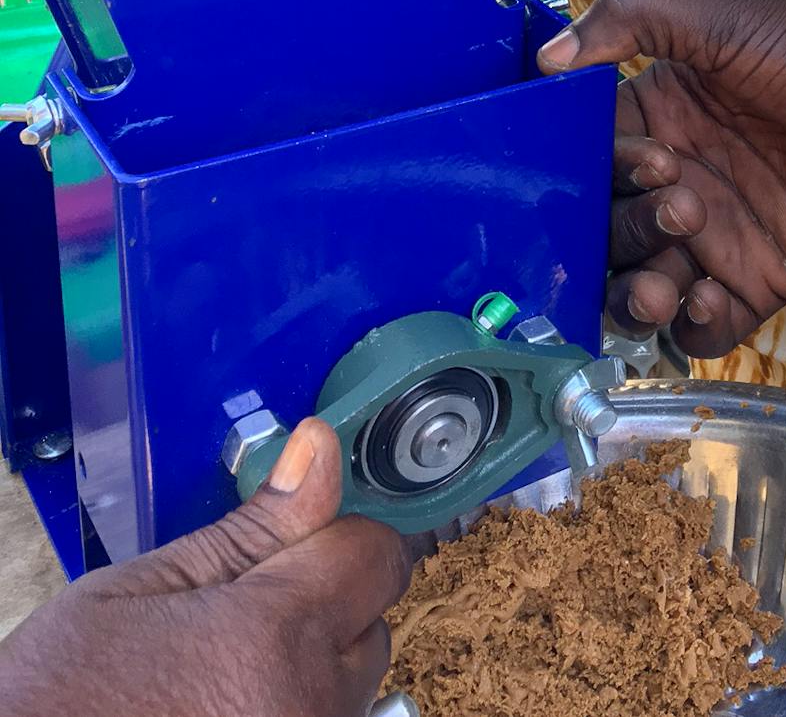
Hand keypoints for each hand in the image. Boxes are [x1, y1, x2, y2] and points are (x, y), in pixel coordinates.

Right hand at [0, 419, 410, 716]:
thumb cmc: (56, 696)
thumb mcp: (139, 589)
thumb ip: (248, 527)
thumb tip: (320, 449)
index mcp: (276, 638)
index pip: (375, 554)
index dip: (337, 531)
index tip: (301, 529)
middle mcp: (309, 707)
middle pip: (369, 624)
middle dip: (324, 602)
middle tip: (242, 609)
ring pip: (347, 686)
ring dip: (310, 666)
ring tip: (221, 669)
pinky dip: (292, 709)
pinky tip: (224, 707)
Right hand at [537, 0, 785, 358]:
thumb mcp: (723, 14)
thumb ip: (632, 17)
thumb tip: (546, 57)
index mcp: (662, 110)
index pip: (588, 153)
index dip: (587, 168)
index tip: (623, 165)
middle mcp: (681, 173)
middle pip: (607, 225)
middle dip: (619, 232)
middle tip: (679, 211)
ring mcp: (721, 230)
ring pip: (642, 280)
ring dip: (636, 290)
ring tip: (665, 282)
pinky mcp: (763, 277)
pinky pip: (705, 323)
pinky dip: (693, 324)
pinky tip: (711, 298)